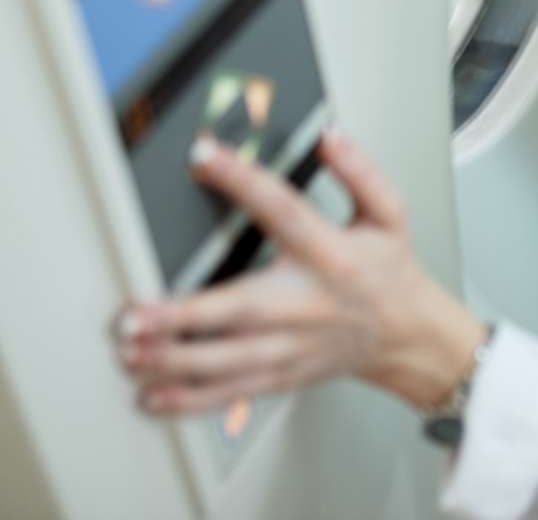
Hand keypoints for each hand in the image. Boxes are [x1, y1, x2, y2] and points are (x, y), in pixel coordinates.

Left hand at [113, 129, 487, 416]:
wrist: (407, 335)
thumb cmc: (388, 273)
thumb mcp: (389, 214)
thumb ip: (362, 172)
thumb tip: (331, 138)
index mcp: (329, 253)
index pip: (282, 208)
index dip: (242, 179)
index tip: (202, 156)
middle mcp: (305, 302)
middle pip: (237, 309)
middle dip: (180, 317)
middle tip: (132, 316)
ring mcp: (289, 346)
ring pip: (224, 360)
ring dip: (172, 360)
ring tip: (131, 353)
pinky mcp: (279, 375)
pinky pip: (228, 392)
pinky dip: (188, 399)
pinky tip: (152, 395)